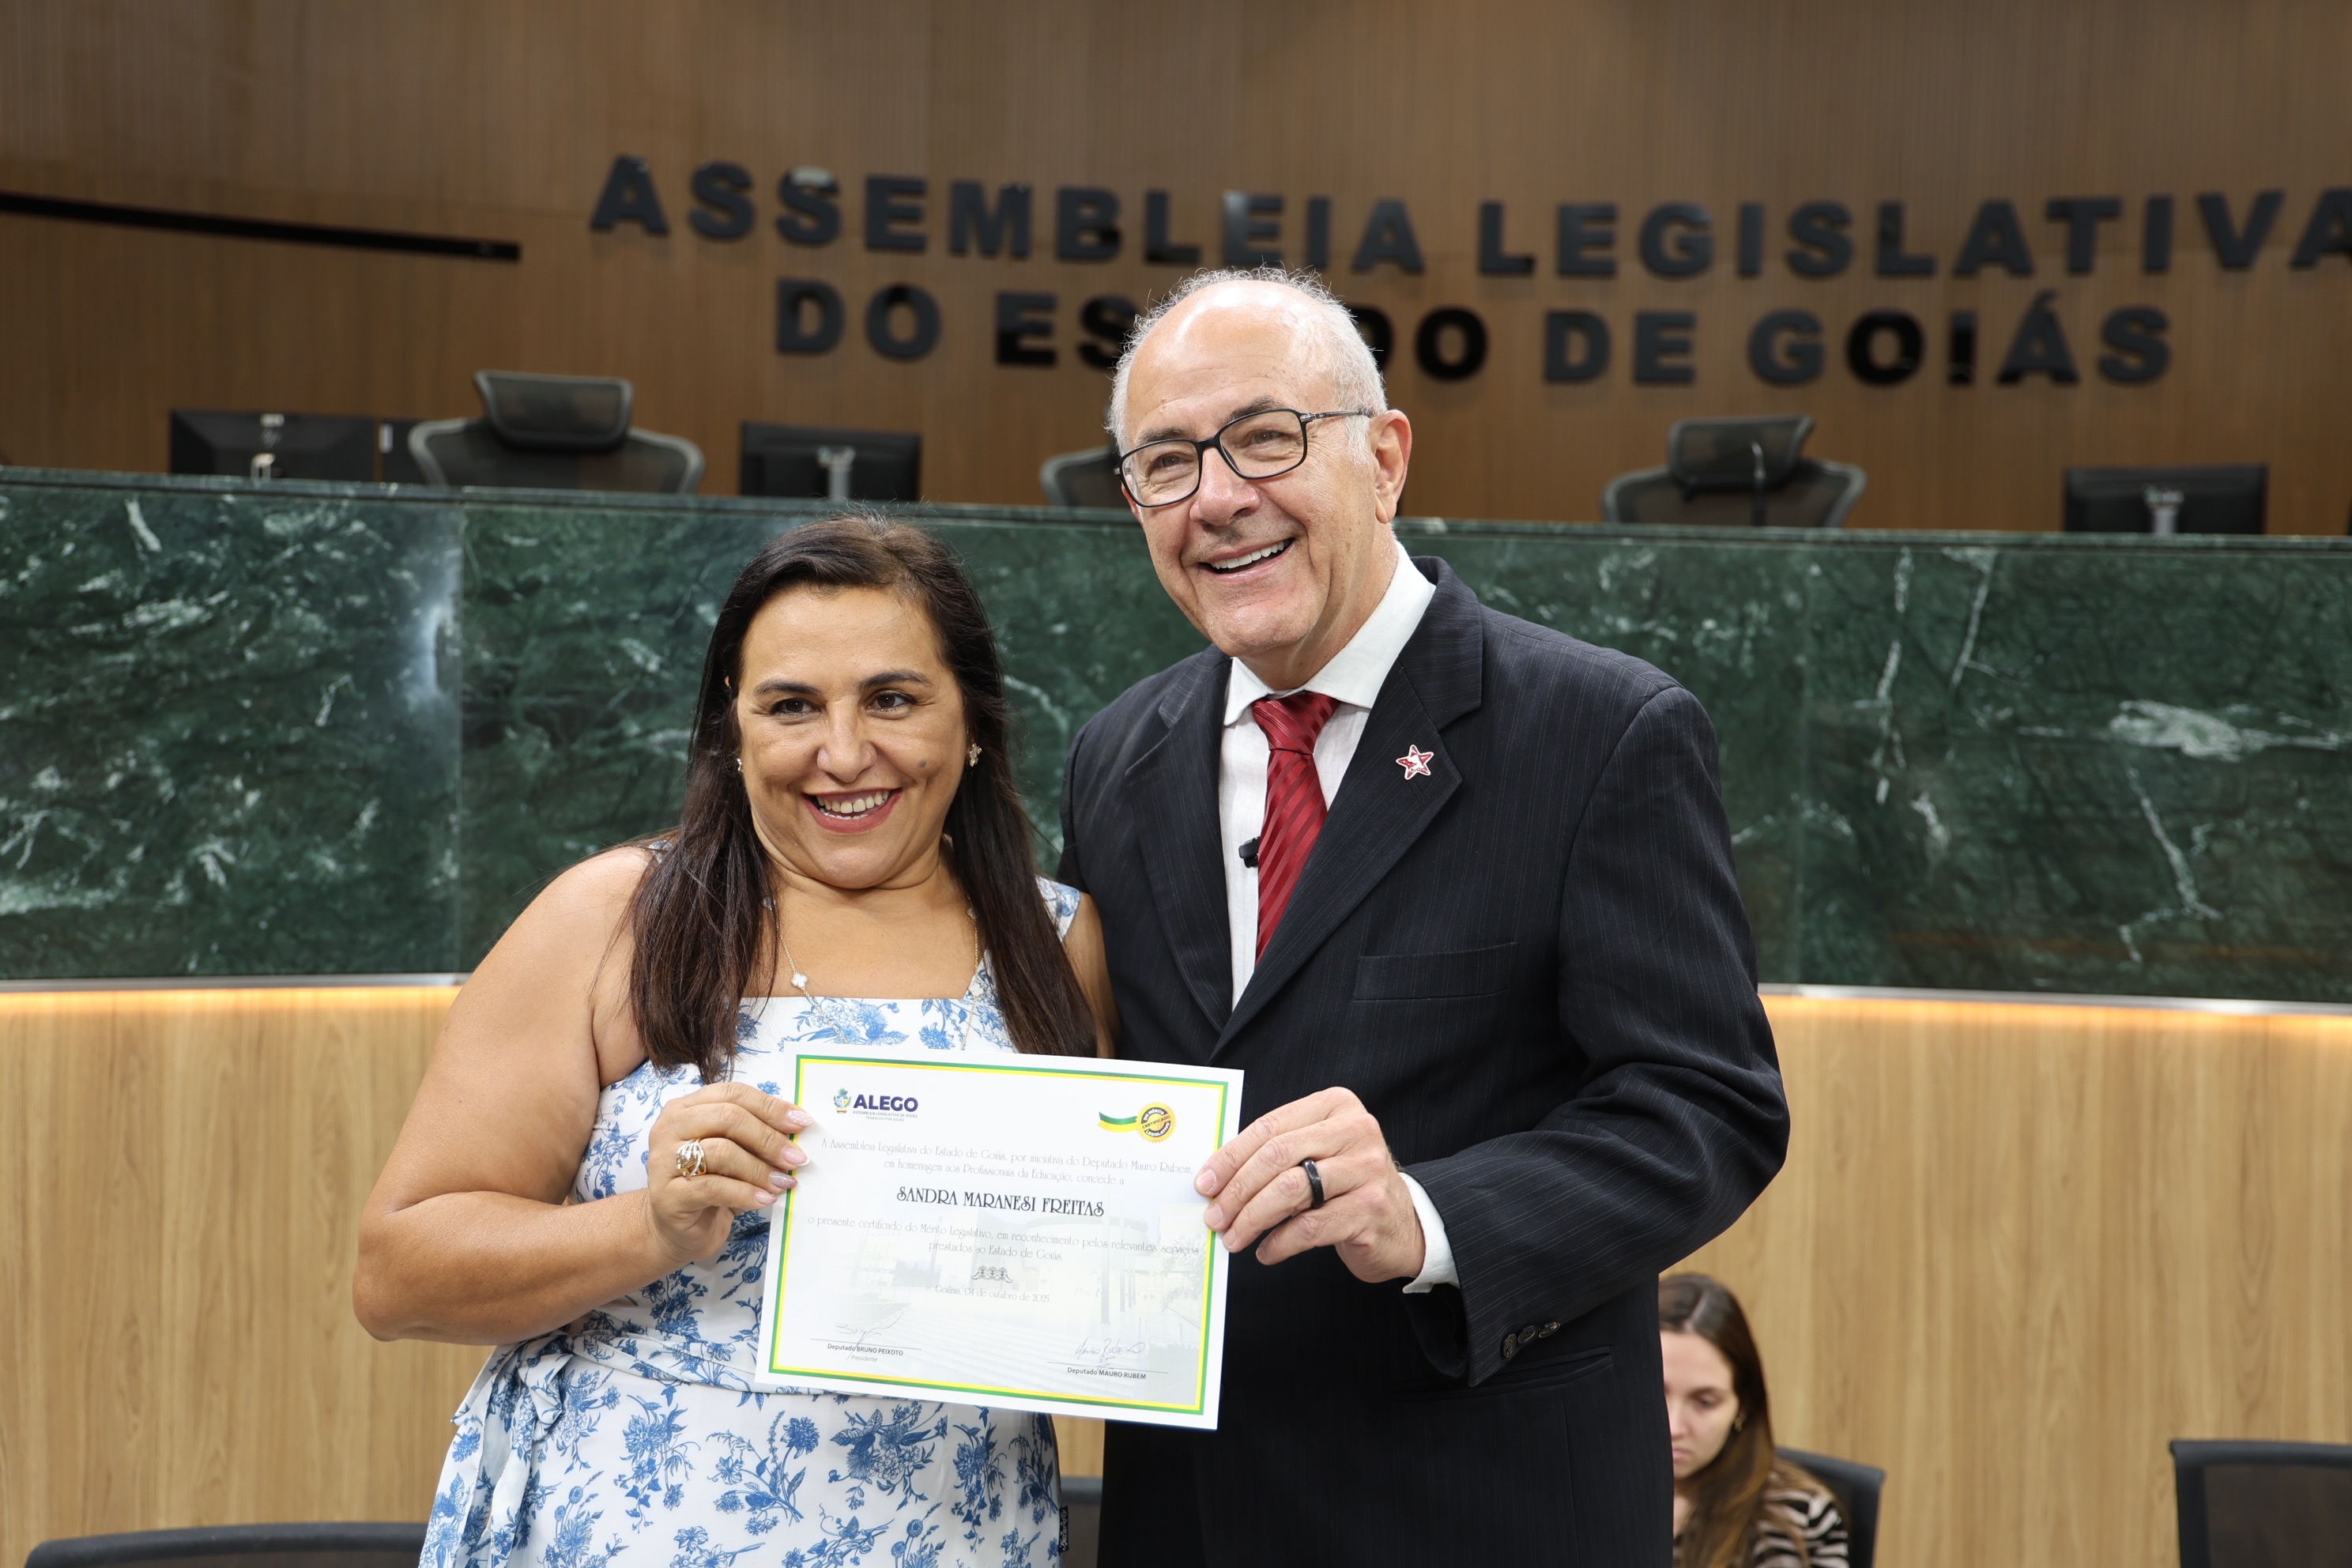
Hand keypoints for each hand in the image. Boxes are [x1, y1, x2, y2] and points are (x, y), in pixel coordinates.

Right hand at [645, 1083, 808, 1266]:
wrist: (679, 1230)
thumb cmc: (712, 1183)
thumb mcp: (735, 1152)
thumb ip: (756, 1133)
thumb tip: (798, 1125)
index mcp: (687, 1107)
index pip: (733, 1094)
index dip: (770, 1106)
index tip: (802, 1123)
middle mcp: (670, 1128)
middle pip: (728, 1118)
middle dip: (769, 1138)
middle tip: (796, 1158)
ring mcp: (664, 1161)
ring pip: (721, 1152)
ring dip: (760, 1169)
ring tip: (782, 1182)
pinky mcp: (667, 1195)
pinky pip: (713, 1188)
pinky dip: (745, 1193)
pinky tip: (764, 1200)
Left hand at [1194, 1087, 1425, 1281]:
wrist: (1403, 1224)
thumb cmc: (1347, 1186)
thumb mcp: (1317, 1155)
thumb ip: (1277, 1154)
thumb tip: (1215, 1178)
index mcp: (1336, 1106)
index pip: (1270, 1127)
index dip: (1230, 1157)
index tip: (1205, 1183)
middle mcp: (1356, 1130)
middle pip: (1277, 1156)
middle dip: (1236, 1190)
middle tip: (1214, 1217)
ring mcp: (1368, 1169)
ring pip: (1291, 1190)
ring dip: (1252, 1218)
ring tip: (1233, 1238)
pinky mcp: (1371, 1208)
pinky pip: (1311, 1227)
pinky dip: (1280, 1242)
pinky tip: (1266, 1251)